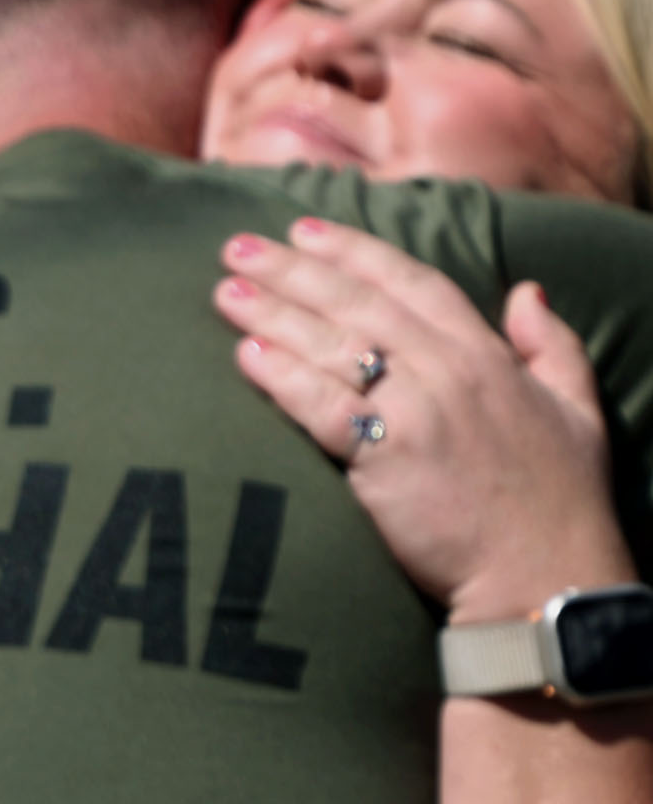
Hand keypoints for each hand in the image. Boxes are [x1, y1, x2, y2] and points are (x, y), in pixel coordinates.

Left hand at [216, 218, 636, 619]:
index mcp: (488, 355)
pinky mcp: (386, 458)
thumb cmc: (560, 500)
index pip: (411, 282)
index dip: (355, 251)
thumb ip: (553, 344)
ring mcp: (417, 411)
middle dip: (292, 270)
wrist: (544, 574)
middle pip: (356, 304)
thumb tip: (527, 290)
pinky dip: (282, 377)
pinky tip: (244, 355)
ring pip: (331, 347)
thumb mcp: (579, 410)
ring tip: (224, 291)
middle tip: (236, 249)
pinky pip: (322, 406)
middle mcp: (449, 371)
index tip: (304, 229)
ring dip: (271, 314)